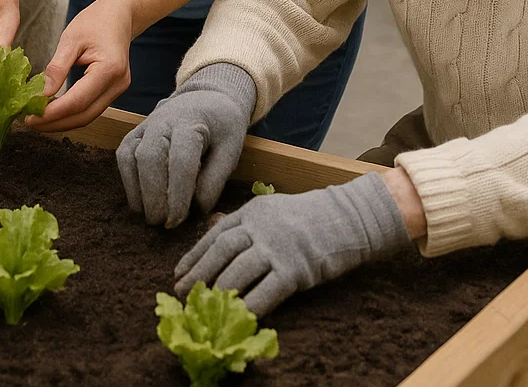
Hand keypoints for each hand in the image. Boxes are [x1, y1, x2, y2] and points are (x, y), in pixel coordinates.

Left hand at [26, 0, 133, 132]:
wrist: (119, 15)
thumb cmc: (96, 21)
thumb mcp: (71, 38)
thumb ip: (57, 67)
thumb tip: (42, 93)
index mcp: (109, 69)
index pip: (77, 101)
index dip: (52, 114)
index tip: (30, 116)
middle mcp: (117, 84)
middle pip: (84, 116)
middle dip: (55, 123)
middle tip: (29, 121)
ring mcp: (118, 89)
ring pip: (88, 116)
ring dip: (62, 121)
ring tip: (38, 118)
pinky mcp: (113, 91)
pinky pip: (90, 108)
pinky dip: (71, 113)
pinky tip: (53, 111)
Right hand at [116, 63, 255, 226]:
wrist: (207, 99)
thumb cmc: (222, 127)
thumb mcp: (231, 150)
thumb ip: (215, 180)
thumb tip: (197, 211)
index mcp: (191, 122)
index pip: (180, 161)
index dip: (178, 195)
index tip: (179, 220)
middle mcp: (163, 121)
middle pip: (149, 159)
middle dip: (154, 196)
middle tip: (163, 223)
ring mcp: (145, 126)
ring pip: (131, 157)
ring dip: (139, 192)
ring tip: (152, 217)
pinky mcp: (134, 134)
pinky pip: (123, 157)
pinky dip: (129, 182)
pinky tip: (140, 203)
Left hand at [174, 172, 411, 315]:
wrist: (349, 219)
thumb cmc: (309, 218)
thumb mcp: (272, 209)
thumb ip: (245, 221)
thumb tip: (212, 227)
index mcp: (252, 211)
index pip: (215, 234)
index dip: (194, 254)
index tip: (178, 272)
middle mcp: (261, 226)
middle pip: (221, 251)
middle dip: (199, 273)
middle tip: (182, 292)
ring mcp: (278, 247)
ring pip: (238, 271)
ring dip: (218, 291)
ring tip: (206, 306)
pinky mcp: (295, 269)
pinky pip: (266, 292)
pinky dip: (250, 306)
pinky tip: (239, 317)